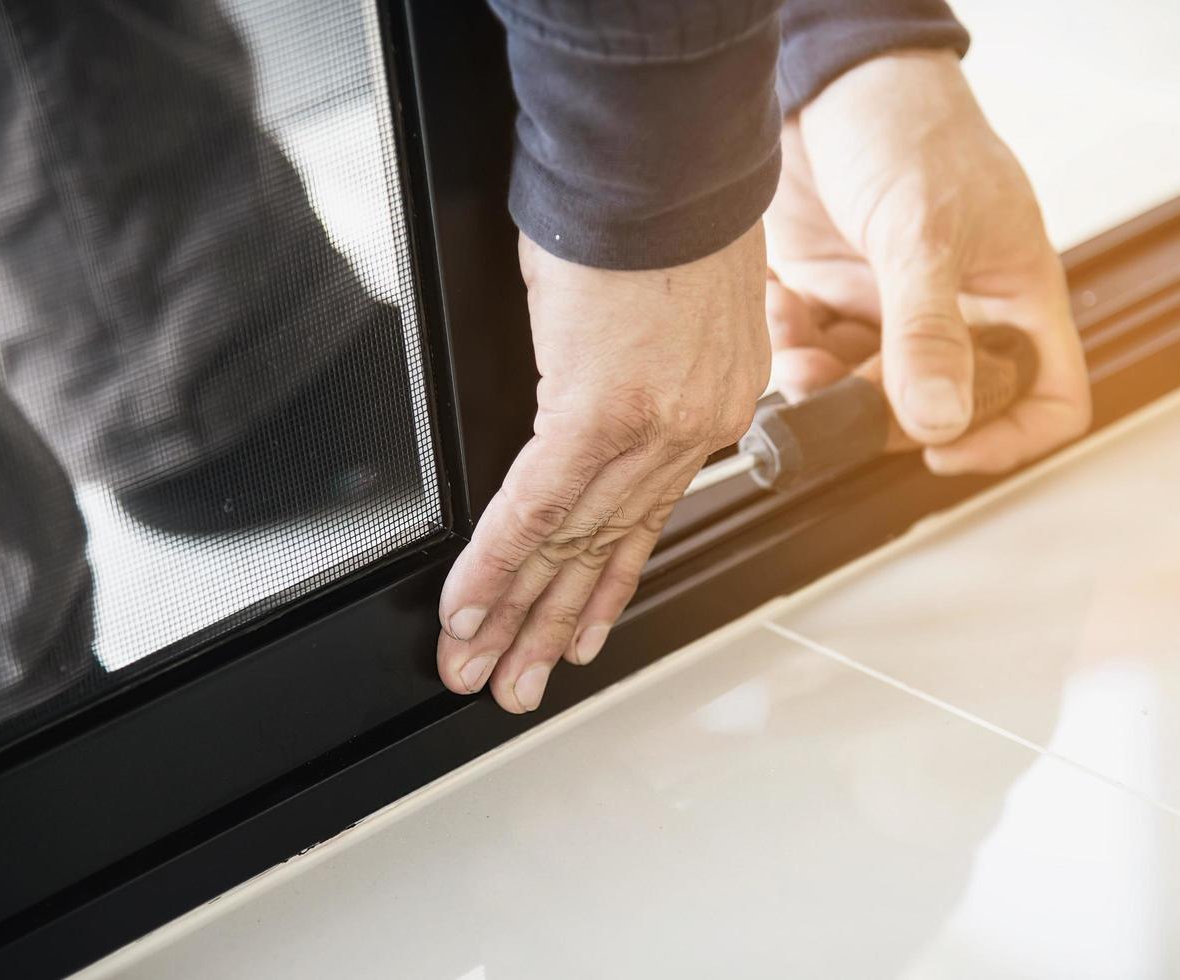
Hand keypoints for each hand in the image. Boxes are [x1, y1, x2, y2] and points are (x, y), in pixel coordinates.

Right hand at [437, 226, 769, 711]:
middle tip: (518, 684)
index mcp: (712, 400)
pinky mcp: (600, 408)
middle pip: (608, 545)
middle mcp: (692, 425)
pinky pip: (537, 506)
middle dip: (555, 626)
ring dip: (519, 617)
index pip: (647, 516)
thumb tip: (588, 389)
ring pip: (573, 542)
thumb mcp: (666, 300)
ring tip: (483, 672)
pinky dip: (496, 565)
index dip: (604, 584)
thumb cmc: (662, 204)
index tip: (579, 630)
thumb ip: (635, 366)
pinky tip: (467, 612)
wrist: (666, 151)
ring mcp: (651, 424)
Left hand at [765, 50, 1089, 473]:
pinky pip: (814, 357)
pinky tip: (781, 309)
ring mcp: (891, 309)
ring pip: (864, 393)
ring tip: (796, 353)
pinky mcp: (833, 298)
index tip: (944, 449)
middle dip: (880, 413)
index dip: (1008, 438)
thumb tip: (938, 422)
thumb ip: (928, 331)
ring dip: (823, 387)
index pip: (1045, 395)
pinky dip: (791, 349)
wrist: (824, 78)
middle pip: (936, 410)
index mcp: (1011, 296)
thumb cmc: (907, 125)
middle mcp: (955, 313)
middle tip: (837, 398)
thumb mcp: (926, 230)